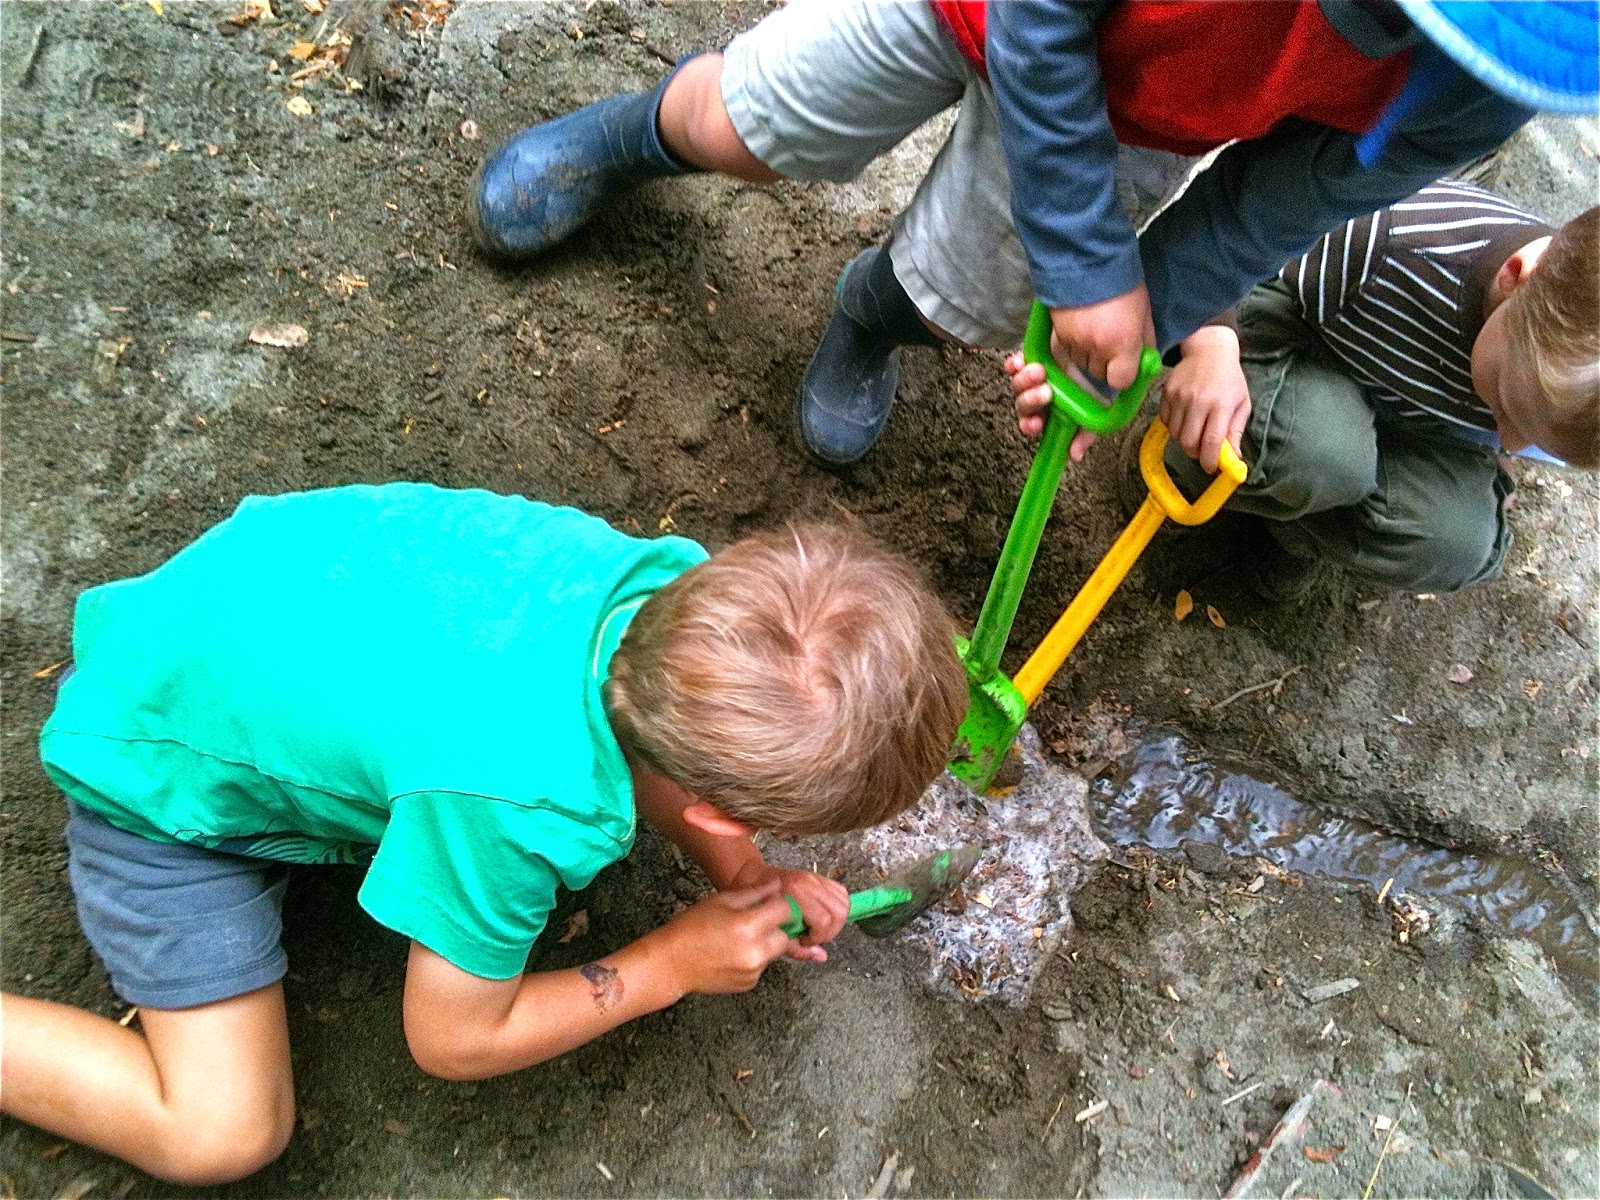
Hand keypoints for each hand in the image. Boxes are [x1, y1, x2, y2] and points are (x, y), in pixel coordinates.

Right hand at [656, 881, 795, 994]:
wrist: (671, 963)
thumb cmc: (690, 928)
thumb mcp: (721, 901)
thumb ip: (753, 893)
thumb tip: (775, 884)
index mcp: (748, 926)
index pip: (783, 911)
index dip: (777, 904)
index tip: (768, 904)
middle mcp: (755, 951)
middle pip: (784, 936)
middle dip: (773, 928)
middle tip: (753, 923)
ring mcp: (753, 971)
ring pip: (773, 952)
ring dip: (763, 944)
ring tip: (737, 939)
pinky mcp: (748, 983)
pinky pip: (761, 967)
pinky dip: (753, 959)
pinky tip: (732, 954)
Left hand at [727, 862, 848, 960]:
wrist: (750, 875)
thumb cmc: (755, 901)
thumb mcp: (770, 928)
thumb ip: (796, 946)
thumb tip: (821, 956)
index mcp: (794, 894)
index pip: (824, 920)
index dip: (817, 937)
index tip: (804, 940)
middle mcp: (807, 883)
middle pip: (838, 911)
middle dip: (831, 930)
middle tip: (815, 936)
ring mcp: (814, 877)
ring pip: (843, 901)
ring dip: (836, 919)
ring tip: (819, 927)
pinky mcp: (817, 876)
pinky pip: (840, 892)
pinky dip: (837, 906)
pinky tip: (822, 915)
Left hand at [1003, 350, 1107, 461]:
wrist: (1105, 354)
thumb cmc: (1100, 385)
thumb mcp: (1097, 411)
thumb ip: (1085, 434)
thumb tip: (1074, 455)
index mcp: (1050, 413)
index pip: (1032, 425)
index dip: (1029, 426)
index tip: (1036, 424)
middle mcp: (1038, 398)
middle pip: (1023, 405)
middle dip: (1031, 401)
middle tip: (1046, 392)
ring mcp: (1033, 378)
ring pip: (1018, 385)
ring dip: (1025, 381)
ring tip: (1041, 371)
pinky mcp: (1032, 358)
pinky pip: (1014, 365)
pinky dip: (1014, 364)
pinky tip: (1022, 362)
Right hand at [1048, 285, 1156, 392]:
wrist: (1088, 259)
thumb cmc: (1121, 282)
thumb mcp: (1143, 311)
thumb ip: (1145, 338)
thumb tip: (1145, 357)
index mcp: (1122, 343)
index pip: (1121, 381)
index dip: (1123, 376)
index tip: (1124, 368)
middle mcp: (1097, 347)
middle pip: (1098, 374)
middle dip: (1104, 364)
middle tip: (1109, 344)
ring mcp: (1075, 342)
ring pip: (1080, 364)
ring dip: (1087, 355)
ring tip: (1093, 333)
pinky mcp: (1058, 334)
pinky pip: (1066, 351)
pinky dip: (1073, 345)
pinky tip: (1080, 329)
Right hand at [1159, 325, 1249, 473]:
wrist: (1209, 350)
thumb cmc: (1230, 378)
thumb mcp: (1242, 403)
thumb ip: (1236, 431)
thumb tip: (1234, 458)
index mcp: (1220, 405)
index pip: (1210, 441)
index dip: (1208, 460)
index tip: (1210, 467)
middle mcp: (1198, 401)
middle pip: (1188, 442)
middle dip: (1195, 452)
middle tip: (1202, 449)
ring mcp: (1179, 397)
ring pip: (1175, 434)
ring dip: (1184, 439)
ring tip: (1195, 430)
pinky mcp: (1166, 393)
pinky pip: (1165, 421)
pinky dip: (1174, 426)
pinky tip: (1185, 418)